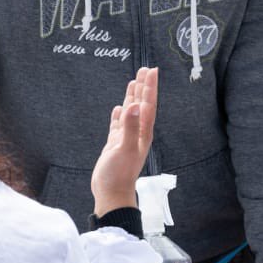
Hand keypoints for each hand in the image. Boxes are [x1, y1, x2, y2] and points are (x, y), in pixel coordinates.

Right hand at [91, 67, 157, 215]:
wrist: (111, 194)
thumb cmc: (119, 175)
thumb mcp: (124, 149)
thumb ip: (129, 128)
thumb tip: (135, 107)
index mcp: (142, 133)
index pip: (148, 105)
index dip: (150, 87)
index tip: (152, 71)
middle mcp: (137, 133)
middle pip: (142, 105)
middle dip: (143, 87)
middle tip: (145, 69)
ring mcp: (126, 138)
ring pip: (131, 112)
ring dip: (133, 97)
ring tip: (134, 82)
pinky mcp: (115, 145)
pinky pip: (119, 125)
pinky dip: (120, 115)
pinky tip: (119, 108)